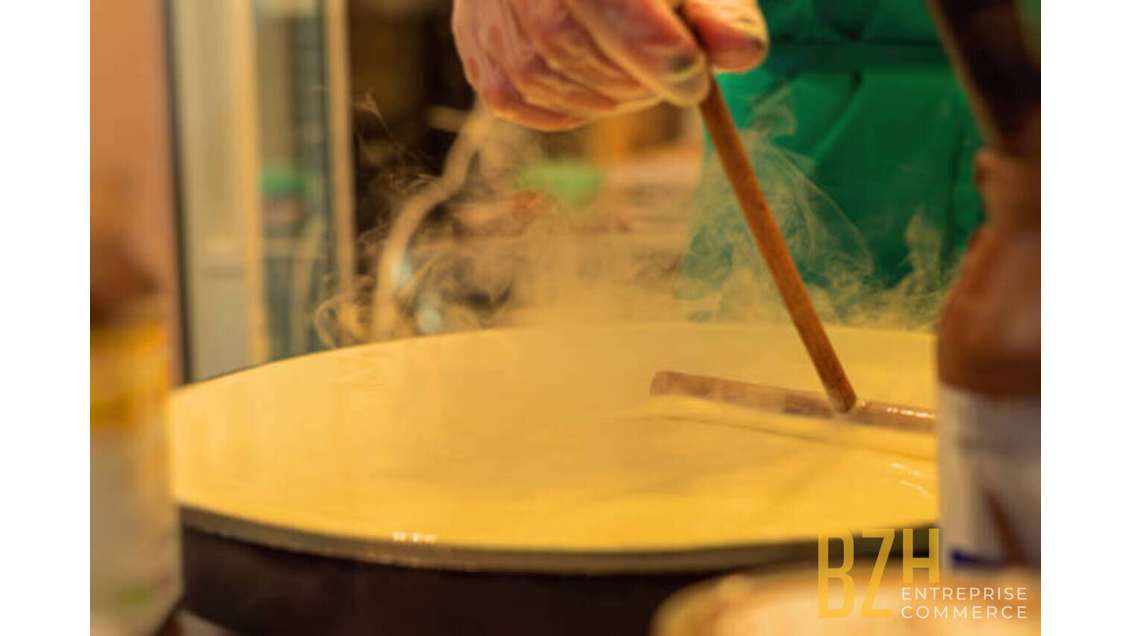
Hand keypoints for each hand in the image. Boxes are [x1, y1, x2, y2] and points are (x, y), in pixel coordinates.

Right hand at [452, 0, 767, 130]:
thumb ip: (723, 11)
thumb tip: (741, 54)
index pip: (610, 5)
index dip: (658, 53)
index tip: (695, 77)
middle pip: (571, 43)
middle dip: (636, 78)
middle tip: (675, 78)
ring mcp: (484, 8)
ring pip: (541, 77)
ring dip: (606, 97)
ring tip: (638, 77)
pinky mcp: (472, 43)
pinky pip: (513, 99)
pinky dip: (565, 108)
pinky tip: (598, 88)